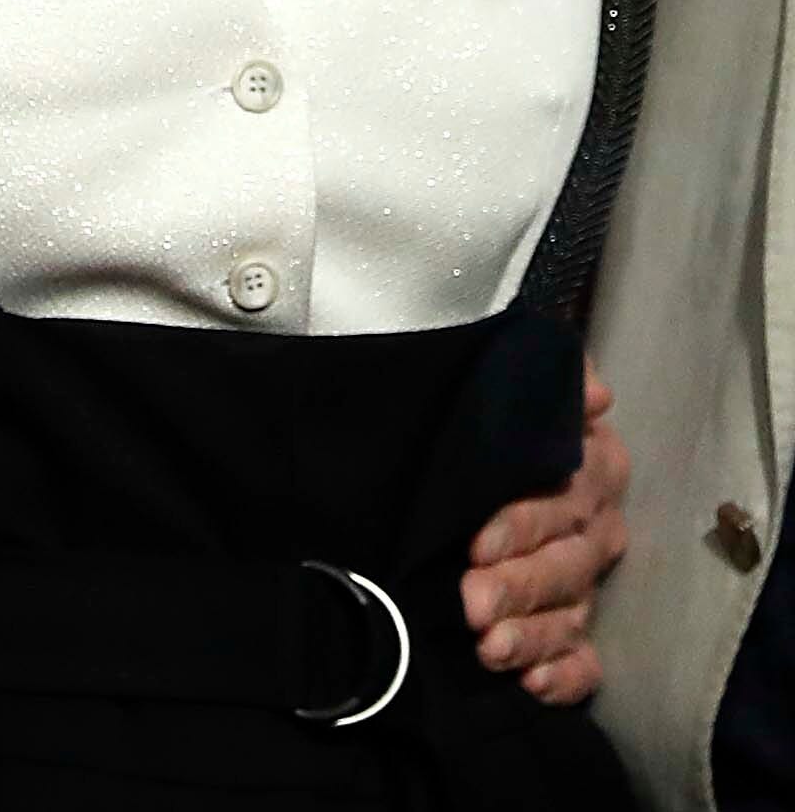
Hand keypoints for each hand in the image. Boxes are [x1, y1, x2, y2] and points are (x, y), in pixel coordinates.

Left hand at [459, 363, 628, 703]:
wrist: (497, 439)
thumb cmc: (501, 412)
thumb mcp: (515, 383)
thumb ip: (555, 382)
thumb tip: (595, 388)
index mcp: (591, 466)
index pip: (562, 499)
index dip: (522, 526)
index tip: (477, 543)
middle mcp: (596, 527)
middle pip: (565, 564)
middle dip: (519, 587)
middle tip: (472, 603)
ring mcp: (589, 580)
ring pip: (572, 614)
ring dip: (534, 636)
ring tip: (491, 650)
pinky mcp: (577, 622)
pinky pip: (586, 660)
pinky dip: (564, 675)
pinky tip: (532, 685)